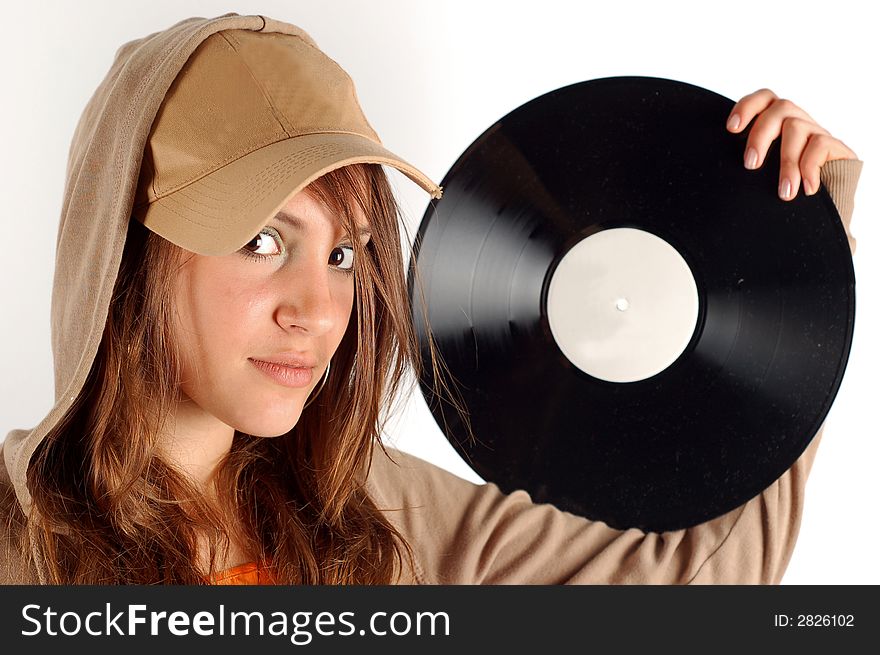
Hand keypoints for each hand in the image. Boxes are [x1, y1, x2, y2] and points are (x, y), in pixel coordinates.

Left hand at [725, 89, 857, 200]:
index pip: (764, 99)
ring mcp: (818, 133)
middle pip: (779, 109)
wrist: (823, 216)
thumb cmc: (780, 195)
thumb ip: (748, 164)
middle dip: (760, 136)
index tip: (731, 129)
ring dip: (787, 162)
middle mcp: (797, 122)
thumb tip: (720, 169)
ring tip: (784, 193)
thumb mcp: (758, 177)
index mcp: (776, 124)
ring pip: (797, 127)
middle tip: (750, 165)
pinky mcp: (838, 148)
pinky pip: (820, 145)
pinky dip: (809, 167)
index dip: (747, 106)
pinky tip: (806, 190)